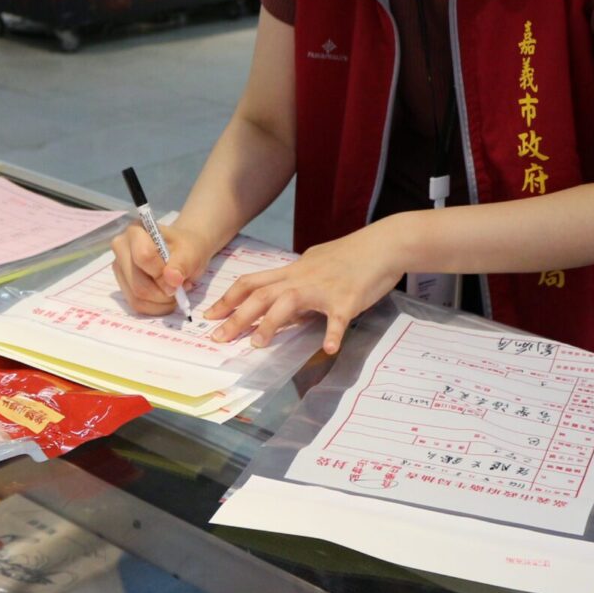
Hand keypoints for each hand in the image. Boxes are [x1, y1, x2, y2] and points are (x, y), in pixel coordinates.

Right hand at [110, 220, 214, 316]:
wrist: (183, 252)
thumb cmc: (186, 248)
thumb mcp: (191, 252)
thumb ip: (182, 264)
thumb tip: (172, 280)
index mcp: (136, 232)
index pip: (144, 257)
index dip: (162, 274)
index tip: (178, 280)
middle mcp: (121, 248)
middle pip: (138, 284)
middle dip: (163, 293)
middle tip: (180, 289)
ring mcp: (119, 268)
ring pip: (137, 298)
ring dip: (161, 302)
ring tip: (175, 291)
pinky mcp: (122, 284)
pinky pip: (137, 305)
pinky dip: (156, 307)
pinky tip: (167, 297)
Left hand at [205, 225, 401, 353]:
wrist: (384, 244)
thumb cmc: (352, 255)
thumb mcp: (316, 264)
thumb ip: (298, 281)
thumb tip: (283, 297)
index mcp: (293, 271)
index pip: (252, 283)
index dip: (228, 299)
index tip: (209, 316)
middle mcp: (302, 278)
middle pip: (262, 294)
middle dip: (237, 316)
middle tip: (217, 338)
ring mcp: (324, 288)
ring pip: (289, 302)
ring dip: (270, 323)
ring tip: (256, 345)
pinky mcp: (348, 299)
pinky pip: (338, 317)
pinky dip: (333, 333)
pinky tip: (329, 348)